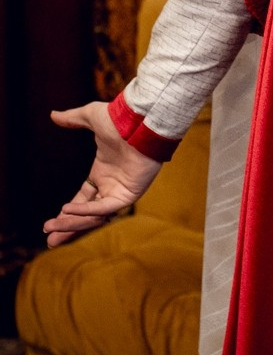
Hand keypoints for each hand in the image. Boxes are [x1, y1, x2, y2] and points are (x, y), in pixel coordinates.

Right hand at [43, 102, 161, 247]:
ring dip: (73, 224)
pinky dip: (87, 211)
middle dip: (67, 227)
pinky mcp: (129, 194)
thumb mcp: (91, 117)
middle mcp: (111, 186)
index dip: (69, 212)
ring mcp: (120, 191)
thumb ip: (72, 119)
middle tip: (49, 239)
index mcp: (102, 173)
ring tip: (52, 231)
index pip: (83, 200)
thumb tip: (53, 115)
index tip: (52, 222)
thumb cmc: (121, 119)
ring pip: (94, 216)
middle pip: (87, 214)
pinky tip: (67, 211)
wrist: (141, 121)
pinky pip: (105, 208)